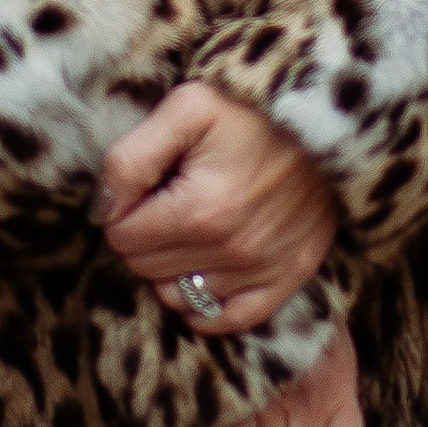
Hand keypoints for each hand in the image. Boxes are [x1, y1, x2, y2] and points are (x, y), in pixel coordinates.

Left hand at [94, 82, 337, 330]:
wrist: (325, 112)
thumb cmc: (249, 106)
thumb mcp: (185, 108)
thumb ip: (130, 160)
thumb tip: (102, 212)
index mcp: (200, 210)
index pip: (122, 237)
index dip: (123, 209)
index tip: (146, 184)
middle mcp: (233, 250)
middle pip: (147, 268)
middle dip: (145, 236)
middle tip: (167, 199)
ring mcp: (264, 268)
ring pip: (180, 297)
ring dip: (173, 268)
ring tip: (189, 227)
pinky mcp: (292, 275)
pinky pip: (231, 320)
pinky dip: (209, 304)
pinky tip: (206, 271)